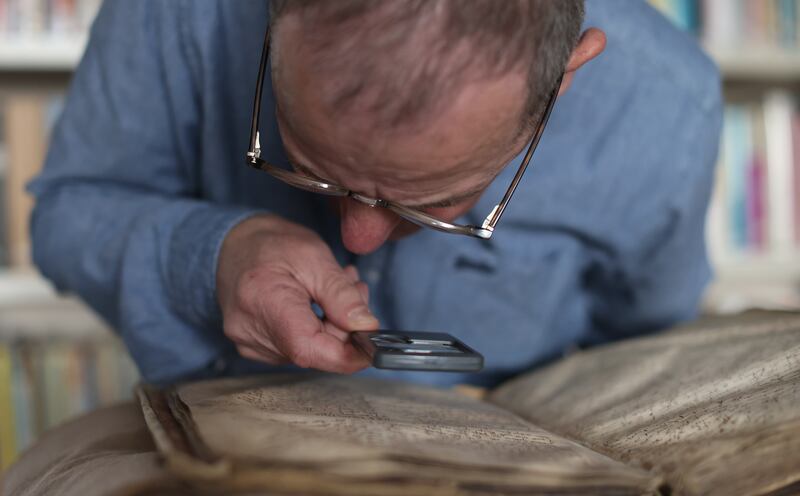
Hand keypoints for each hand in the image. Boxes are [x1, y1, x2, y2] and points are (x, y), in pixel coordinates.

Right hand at [216, 214, 378, 372]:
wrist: (235, 244)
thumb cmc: (272, 244)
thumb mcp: (315, 257)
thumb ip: (342, 295)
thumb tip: (367, 326)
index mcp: (263, 303)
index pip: (309, 349)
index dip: (347, 354)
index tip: (372, 344)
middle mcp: (249, 332)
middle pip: (314, 350)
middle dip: (345, 327)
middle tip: (356, 289)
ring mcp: (248, 343)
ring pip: (309, 350)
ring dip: (333, 325)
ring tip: (337, 287)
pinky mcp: (254, 347)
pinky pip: (296, 347)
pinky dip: (316, 328)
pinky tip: (318, 302)